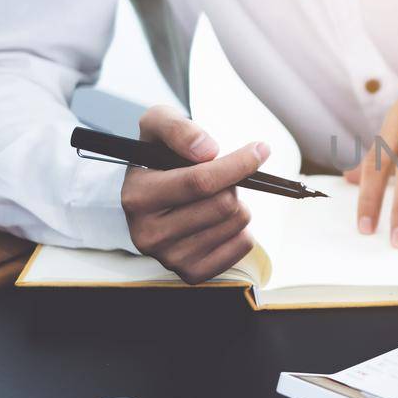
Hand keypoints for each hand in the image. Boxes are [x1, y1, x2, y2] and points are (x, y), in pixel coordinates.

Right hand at [121, 105, 268, 283]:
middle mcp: (148, 234)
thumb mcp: (158, 125)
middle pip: (224, 204)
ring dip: (237, 204)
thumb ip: (177, 128)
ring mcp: (169, 258)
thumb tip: (207, 151)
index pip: (200, 181)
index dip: (237, 164)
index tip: (259, 150)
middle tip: (220, 178)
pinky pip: (243, 246)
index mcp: (137, 197)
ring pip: (236, 223)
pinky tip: (220, 220)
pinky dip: (241, 229)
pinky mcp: (192, 273)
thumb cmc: (158, 157)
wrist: (150, 194)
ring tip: (216, 198)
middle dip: (232, 184)